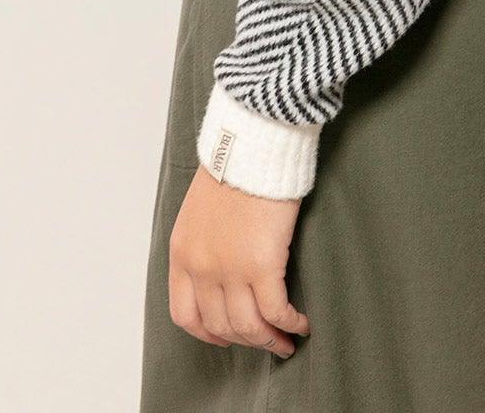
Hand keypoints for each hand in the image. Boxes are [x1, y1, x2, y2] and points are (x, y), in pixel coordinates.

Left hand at [168, 165, 310, 355]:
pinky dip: (290, 323)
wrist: (252, 142)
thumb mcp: (200, 209)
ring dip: (270, 341)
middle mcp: (201, 268)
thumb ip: (204, 243)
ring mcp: (230, 270)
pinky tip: (302, 323)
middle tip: (268, 342)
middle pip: (221, 326)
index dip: (208, 334)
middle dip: (246, 340)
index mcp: (183, 254)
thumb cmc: (234, 165)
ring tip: (287, 341)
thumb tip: (222, 268)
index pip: (185, 315)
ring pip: (249, 326)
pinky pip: (276, 311)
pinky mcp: (262, 265)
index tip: (227, 337)